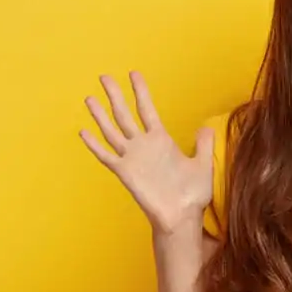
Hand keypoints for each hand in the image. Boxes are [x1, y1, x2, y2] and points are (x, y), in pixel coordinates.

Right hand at [80, 72, 212, 235]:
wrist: (183, 216)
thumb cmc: (193, 194)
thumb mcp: (202, 165)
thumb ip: (203, 145)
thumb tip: (207, 127)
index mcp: (161, 141)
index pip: (147, 110)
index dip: (140, 92)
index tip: (133, 74)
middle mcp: (144, 146)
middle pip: (125, 115)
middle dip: (115, 95)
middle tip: (104, 76)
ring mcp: (133, 158)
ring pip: (112, 131)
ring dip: (101, 115)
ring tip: (89, 98)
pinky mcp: (125, 172)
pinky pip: (106, 156)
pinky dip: (95, 145)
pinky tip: (84, 132)